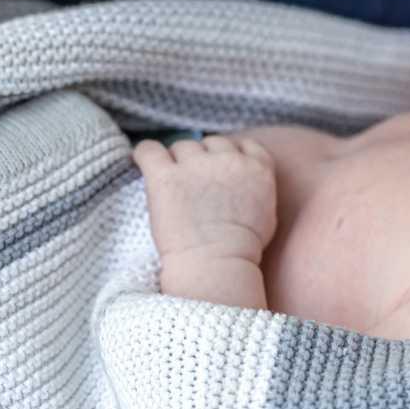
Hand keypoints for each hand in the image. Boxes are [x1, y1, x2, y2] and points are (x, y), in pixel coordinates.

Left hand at [133, 135, 277, 273]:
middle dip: (203, 160)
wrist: (216, 265)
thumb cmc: (242, 249)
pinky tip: (142, 161)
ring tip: (172, 186)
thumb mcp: (267, 211)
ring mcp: (195, 166)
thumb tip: (246, 175)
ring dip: (177, 161)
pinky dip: (145, 153)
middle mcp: (227, 159)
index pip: (242, 144)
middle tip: (194, 185)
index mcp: (256, 167)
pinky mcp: (165, 176)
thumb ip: (258, 184)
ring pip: (182, 146)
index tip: (219, 170)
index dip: (229, 154)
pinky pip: (149, 150)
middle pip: (211, 143)